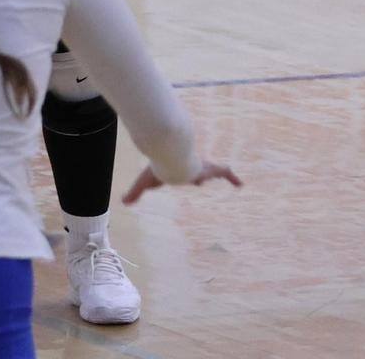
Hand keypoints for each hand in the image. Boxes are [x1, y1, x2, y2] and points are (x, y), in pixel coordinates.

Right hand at [122, 161, 242, 203]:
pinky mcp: (210, 169)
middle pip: (199, 171)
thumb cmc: (159, 170)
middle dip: (201, 175)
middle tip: (202, 180)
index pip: (184, 173)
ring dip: (220, 174)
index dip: (187, 176)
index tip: (191, 180)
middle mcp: (192, 166)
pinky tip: (240, 184)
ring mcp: (203, 167)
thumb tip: (123, 202)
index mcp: (179, 169)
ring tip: (232, 180)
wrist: (171, 163)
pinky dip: (232, 178)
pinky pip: (224, 172)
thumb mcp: (145, 183)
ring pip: (215, 170)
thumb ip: (135, 192)